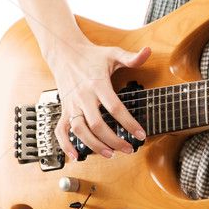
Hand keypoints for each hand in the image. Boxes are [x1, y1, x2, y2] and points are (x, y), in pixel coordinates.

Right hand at [47, 40, 151, 160]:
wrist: (64, 52)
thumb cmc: (92, 55)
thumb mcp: (113, 53)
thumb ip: (131, 57)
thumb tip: (148, 51)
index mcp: (98, 84)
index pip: (115, 108)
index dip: (129, 123)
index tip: (141, 135)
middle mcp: (83, 96)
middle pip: (97, 124)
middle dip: (114, 140)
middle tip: (128, 149)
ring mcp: (72, 105)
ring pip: (80, 130)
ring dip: (94, 145)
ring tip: (110, 154)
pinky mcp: (63, 109)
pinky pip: (60, 130)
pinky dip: (65, 145)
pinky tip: (75, 157)